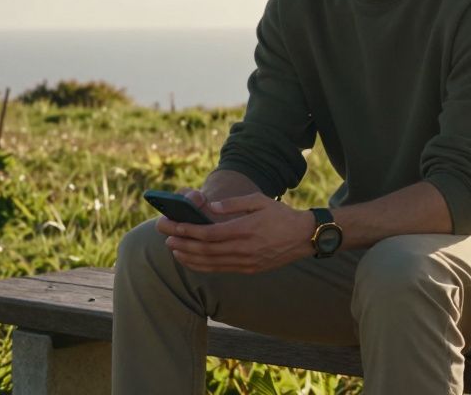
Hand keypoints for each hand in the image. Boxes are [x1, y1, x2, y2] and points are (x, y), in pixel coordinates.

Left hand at [157, 193, 314, 273]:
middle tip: (167, 239)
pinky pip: (221, 269)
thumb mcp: (259, 200)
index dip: (189, 231)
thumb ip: (234, 204)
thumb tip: (210, 207)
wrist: (304, 237)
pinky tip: (193, 261)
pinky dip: (204, 266)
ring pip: (212, 263)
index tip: (174, 227)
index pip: (210, 233)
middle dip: (184, 244)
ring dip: (190, 258)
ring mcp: (247, 261)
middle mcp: (244, 248)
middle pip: (206, 250)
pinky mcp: (250, 269)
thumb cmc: (281, 215)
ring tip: (175, 251)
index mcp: (245, 229)